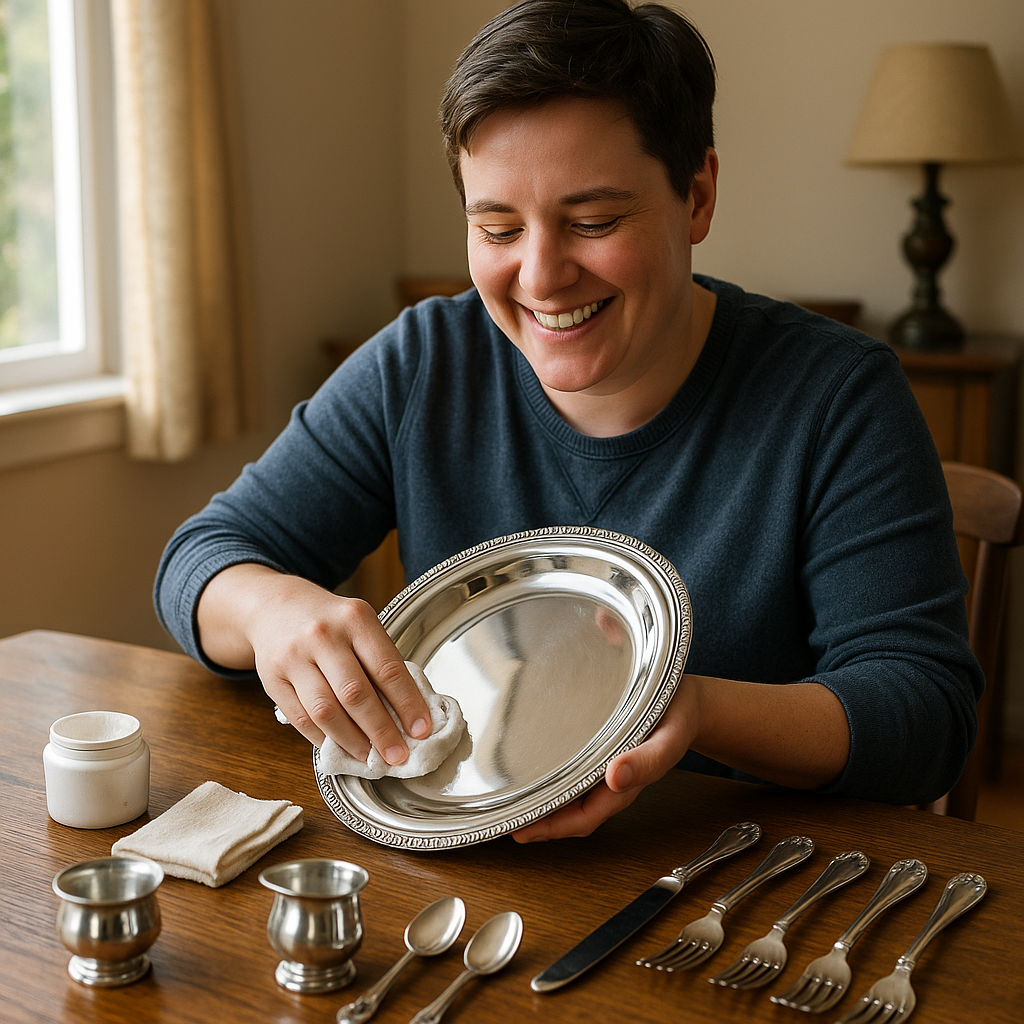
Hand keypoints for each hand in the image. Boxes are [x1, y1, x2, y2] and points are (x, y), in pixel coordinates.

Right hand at [197, 565, 432, 764]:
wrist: (277, 606)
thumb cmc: (330, 622)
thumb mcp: (360, 625)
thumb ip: (380, 661)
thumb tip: (407, 713)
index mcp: (355, 619)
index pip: (387, 668)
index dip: (407, 704)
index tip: (421, 730)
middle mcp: (323, 635)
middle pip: (356, 693)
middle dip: (381, 731)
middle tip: (398, 755)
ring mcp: (294, 657)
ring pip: (325, 711)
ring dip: (352, 741)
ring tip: (370, 757)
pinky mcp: (272, 679)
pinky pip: (301, 718)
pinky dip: (323, 739)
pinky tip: (340, 748)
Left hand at [511, 681, 697, 841]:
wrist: (691, 703)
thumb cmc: (678, 716)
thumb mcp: (668, 737)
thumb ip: (647, 759)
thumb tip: (615, 778)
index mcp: (626, 784)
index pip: (585, 816)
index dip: (553, 827)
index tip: (523, 830)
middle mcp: (611, 781)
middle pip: (572, 813)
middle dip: (540, 821)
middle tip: (504, 820)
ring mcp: (606, 770)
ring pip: (572, 798)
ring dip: (545, 804)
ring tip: (511, 803)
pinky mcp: (602, 754)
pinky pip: (576, 777)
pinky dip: (555, 783)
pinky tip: (537, 776)